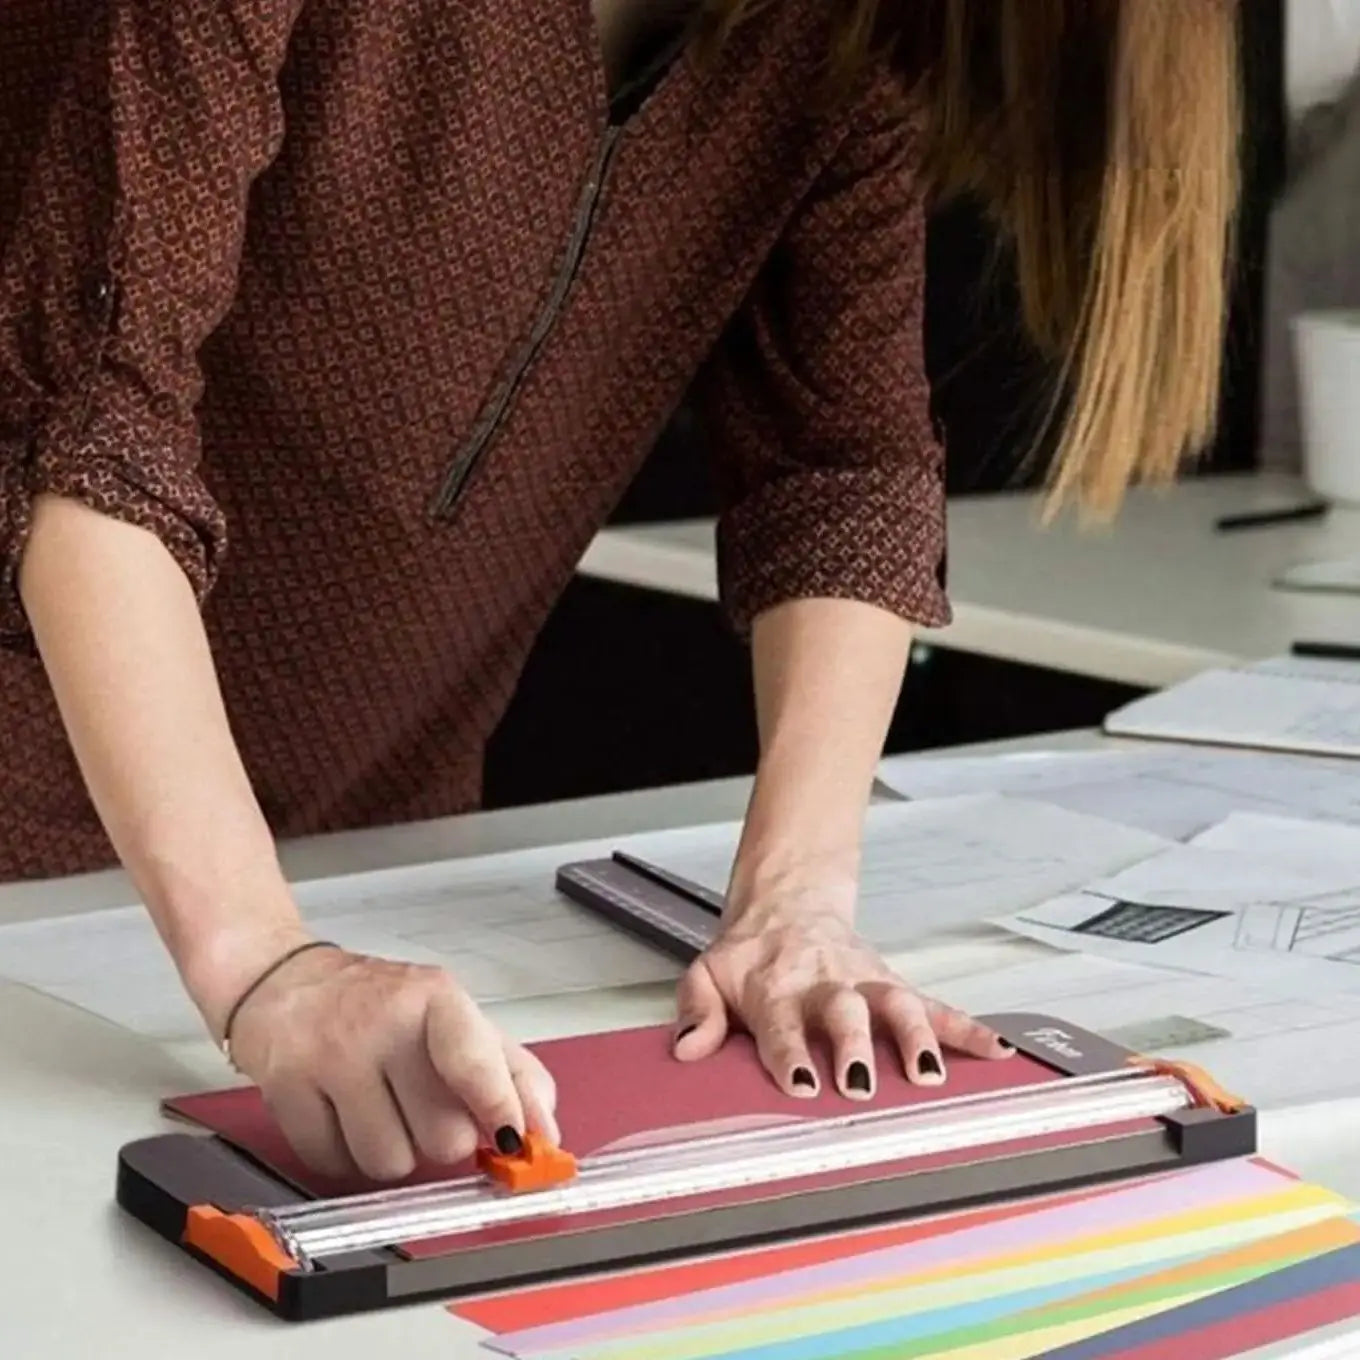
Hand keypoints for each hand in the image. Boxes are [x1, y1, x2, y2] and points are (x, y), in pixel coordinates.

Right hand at [220, 940, 557, 1181]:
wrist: (285, 979)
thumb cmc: (382, 1006)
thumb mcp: (452, 1018)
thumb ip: (507, 1069)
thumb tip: (546, 1127)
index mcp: (436, 999)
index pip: (475, 1063)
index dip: (501, 1109)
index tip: (518, 1143)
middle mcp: (383, 1023)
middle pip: (443, 1137)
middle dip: (441, 1137)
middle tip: (421, 1104)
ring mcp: (331, 1057)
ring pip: (390, 1163)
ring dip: (391, 1150)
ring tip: (377, 1105)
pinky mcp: (285, 1089)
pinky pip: (336, 1165)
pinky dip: (343, 1155)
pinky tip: (339, 1113)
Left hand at [670, 890, 1012, 1099]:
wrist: (786, 905)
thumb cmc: (748, 955)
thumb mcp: (706, 972)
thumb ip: (697, 1010)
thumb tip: (688, 1049)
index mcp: (775, 987)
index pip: (780, 1022)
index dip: (790, 1050)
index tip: (800, 1083)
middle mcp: (824, 983)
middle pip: (843, 1010)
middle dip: (853, 1047)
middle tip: (860, 1085)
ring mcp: (864, 982)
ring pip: (895, 1004)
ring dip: (914, 1038)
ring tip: (929, 1075)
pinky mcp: (891, 983)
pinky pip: (932, 1005)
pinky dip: (965, 1027)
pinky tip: (994, 1049)